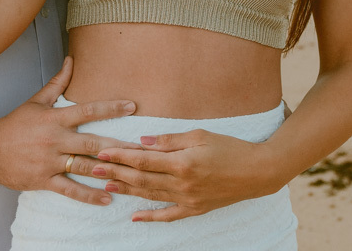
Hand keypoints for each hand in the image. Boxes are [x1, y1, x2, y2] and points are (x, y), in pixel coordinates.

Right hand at [0, 58, 141, 205]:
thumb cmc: (14, 125)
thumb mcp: (36, 101)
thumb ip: (58, 83)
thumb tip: (71, 60)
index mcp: (55, 118)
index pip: (88, 110)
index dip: (111, 108)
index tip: (133, 107)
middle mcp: (55, 140)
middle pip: (93, 142)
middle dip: (120, 145)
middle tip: (143, 148)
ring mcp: (50, 162)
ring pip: (85, 166)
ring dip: (110, 171)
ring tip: (133, 174)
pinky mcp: (44, 180)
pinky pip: (71, 190)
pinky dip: (90, 195)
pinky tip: (108, 198)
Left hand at [75, 129, 279, 221]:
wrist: (256, 172)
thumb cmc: (229, 147)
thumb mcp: (200, 135)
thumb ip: (169, 140)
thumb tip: (142, 141)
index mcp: (183, 162)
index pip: (144, 160)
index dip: (121, 156)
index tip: (103, 151)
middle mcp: (183, 184)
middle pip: (142, 178)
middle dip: (117, 172)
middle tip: (95, 168)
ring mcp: (188, 199)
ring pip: (151, 196)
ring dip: (128, 191)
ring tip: (107, 186)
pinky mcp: (195, 209)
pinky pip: (169, 214)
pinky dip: (151, 216)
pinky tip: (135, 216)